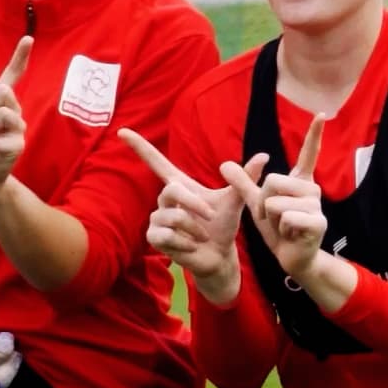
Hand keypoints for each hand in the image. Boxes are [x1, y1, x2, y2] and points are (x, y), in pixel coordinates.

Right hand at [120, 128, 269, 305]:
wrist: (219, 256)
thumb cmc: (224, 226)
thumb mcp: (235, 200)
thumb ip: (245, 177)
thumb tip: (264, 155)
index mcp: (180, 185)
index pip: (156, 162)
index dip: (140, 147)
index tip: (123, 131)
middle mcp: (164, 200)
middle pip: (171, 191)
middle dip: (193, 204)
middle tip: (210, 216)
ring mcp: (156, 219)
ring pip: (171, 216)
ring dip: (193, 227)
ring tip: (202, 236)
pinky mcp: (154, 238)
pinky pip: (166, 235)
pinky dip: (184, 242)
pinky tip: (190, 246)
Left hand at [221, 114, 326, 286]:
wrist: (293, 258)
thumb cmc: (277, 229)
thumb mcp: (257, 204)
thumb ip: (243, 184)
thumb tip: (223, 164)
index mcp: (299, 182)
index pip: (308, 154)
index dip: (314, 134)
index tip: (322, 114)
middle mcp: (312, 189)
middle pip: (272, 182)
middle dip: (264, 204)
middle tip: (276, 219)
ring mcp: (317, 205)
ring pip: (276, 202)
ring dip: (271, 220)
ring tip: (284, 228)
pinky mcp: (318, 222)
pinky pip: (286, 218)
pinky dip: (281, 230)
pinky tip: (292, 235)